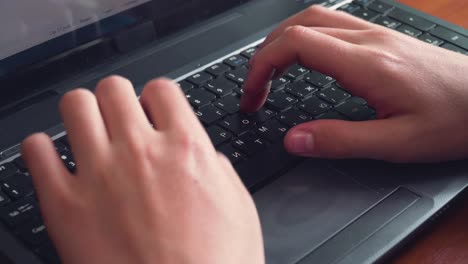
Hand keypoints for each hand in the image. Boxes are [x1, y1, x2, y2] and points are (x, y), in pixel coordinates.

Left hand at [21, 77, 263, 263]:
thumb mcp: (240, 209)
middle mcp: (140, 153)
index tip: (153, 109)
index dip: (156, 97)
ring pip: (75, 105)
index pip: (162, 89)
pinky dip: (41, 149)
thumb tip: (207, 156)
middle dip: (117, 98)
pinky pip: (37, 152)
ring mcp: (99, 175)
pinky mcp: (64, 206)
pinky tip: (53, 159)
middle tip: (119, 117)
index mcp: (186, 149)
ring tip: (87, 130)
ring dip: (81, 112)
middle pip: (114, 88)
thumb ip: (220, 170)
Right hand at [242, 5, 467, 162]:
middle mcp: (368, 40)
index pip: (296, 43)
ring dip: (282, 42)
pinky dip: (304, 40)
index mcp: (366, 63)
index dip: (262, 65)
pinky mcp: (382, 39)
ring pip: (313, 20)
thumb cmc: (453, 120)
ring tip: (270, 74)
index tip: (252, 95)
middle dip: (265, 55)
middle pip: (298, 26)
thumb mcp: (395, 143)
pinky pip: (331, 25)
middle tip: (255, 91)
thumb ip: (339, 141)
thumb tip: (293, 139)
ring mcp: (376, 35)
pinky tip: (304, 61)